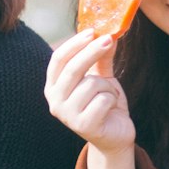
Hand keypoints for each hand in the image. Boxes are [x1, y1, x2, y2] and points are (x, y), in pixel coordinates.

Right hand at [45, 31, 135, 155]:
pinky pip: (103, 100)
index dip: (74, 44)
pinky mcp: (83, 126)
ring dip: (108, 86)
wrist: (115, 136)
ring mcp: (67, 115)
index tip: (92, 31)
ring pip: (92, 84)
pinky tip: (110, 109)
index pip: (58, 59)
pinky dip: (112, 100)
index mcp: (54, 86)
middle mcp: (55, 101)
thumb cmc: (104, 104)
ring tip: (109, 96)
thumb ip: (102, 57)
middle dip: (92, 51)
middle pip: (72, 68)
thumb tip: (109, 32)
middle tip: (109, 38)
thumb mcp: (102, 77)